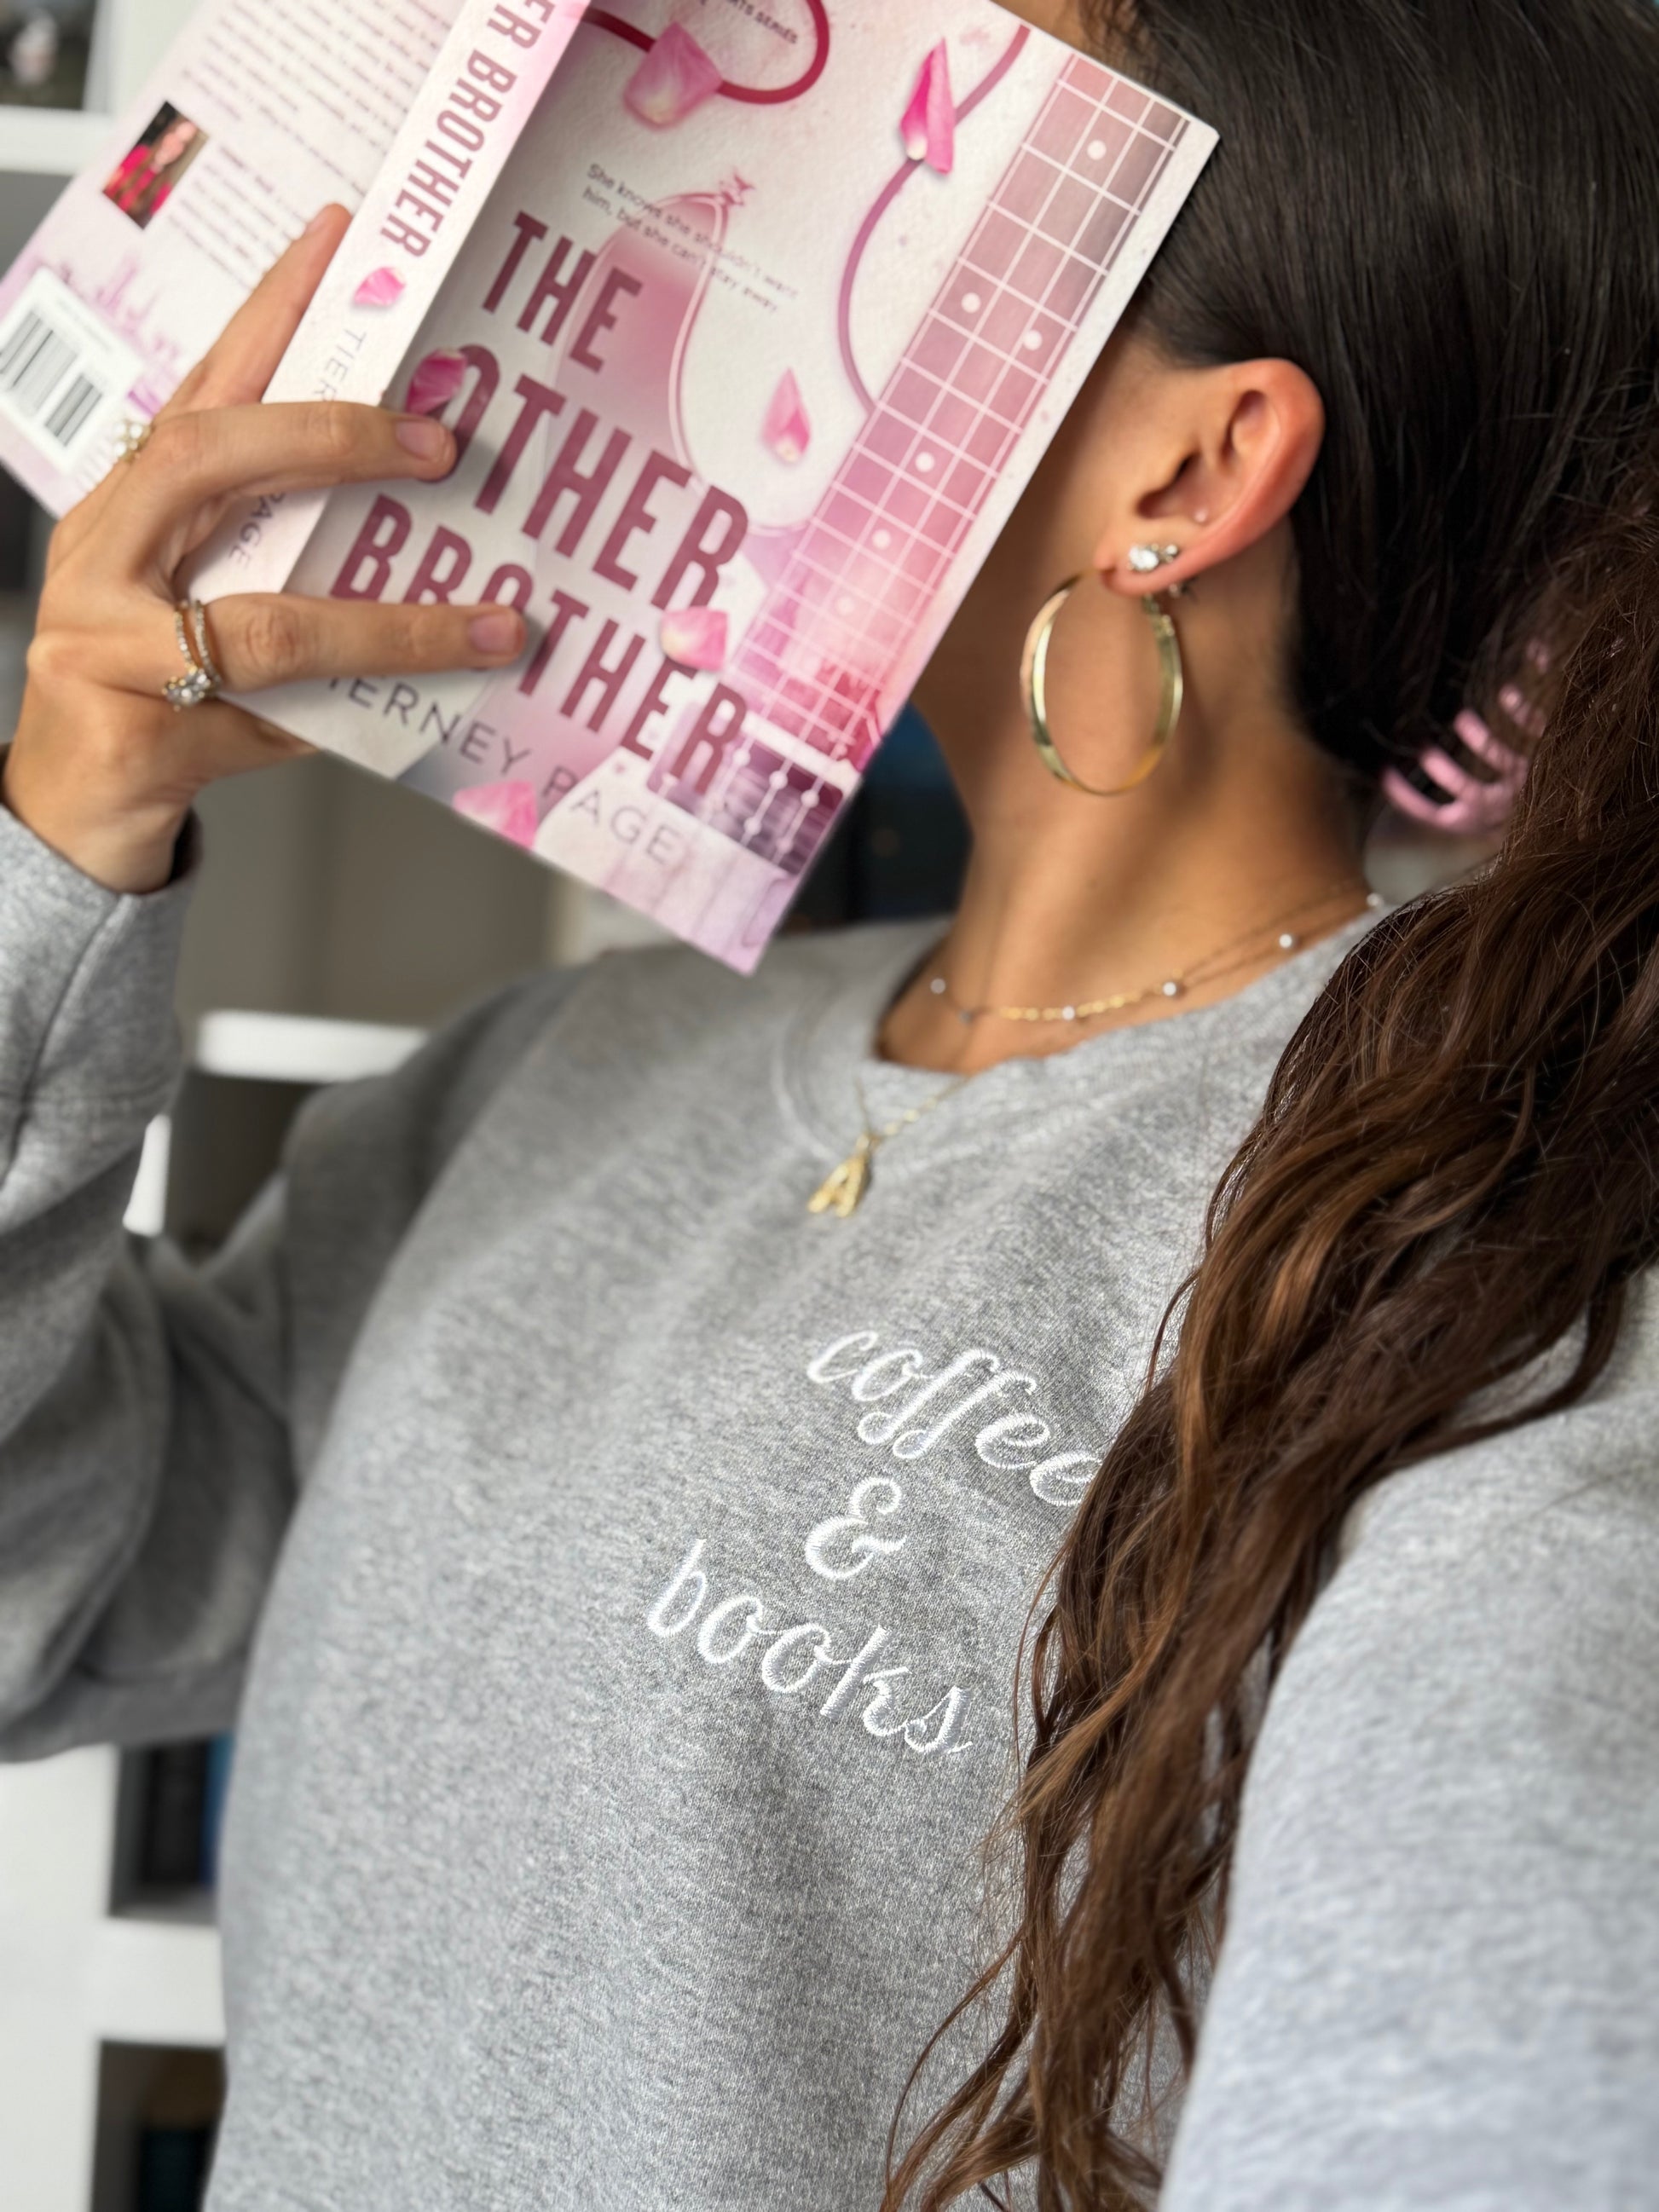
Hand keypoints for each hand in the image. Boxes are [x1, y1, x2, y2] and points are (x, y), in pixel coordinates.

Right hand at [2, 206, 527, 893]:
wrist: (71, 812)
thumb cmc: (148, 697)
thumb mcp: (213, 605)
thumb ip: (287, 560)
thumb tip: (424, 523)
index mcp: (129, 507)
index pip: (201, 387)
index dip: (267, 312)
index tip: (339, 241)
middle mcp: (105, 557)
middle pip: (203, 462)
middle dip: (325, 436)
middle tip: (436, 440)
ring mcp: (106, 646)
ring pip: (262, 624)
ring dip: (389, 624)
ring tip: (487, 621)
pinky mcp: (136, 734)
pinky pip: (266, 722)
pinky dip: (345, 719)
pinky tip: (413, 714)